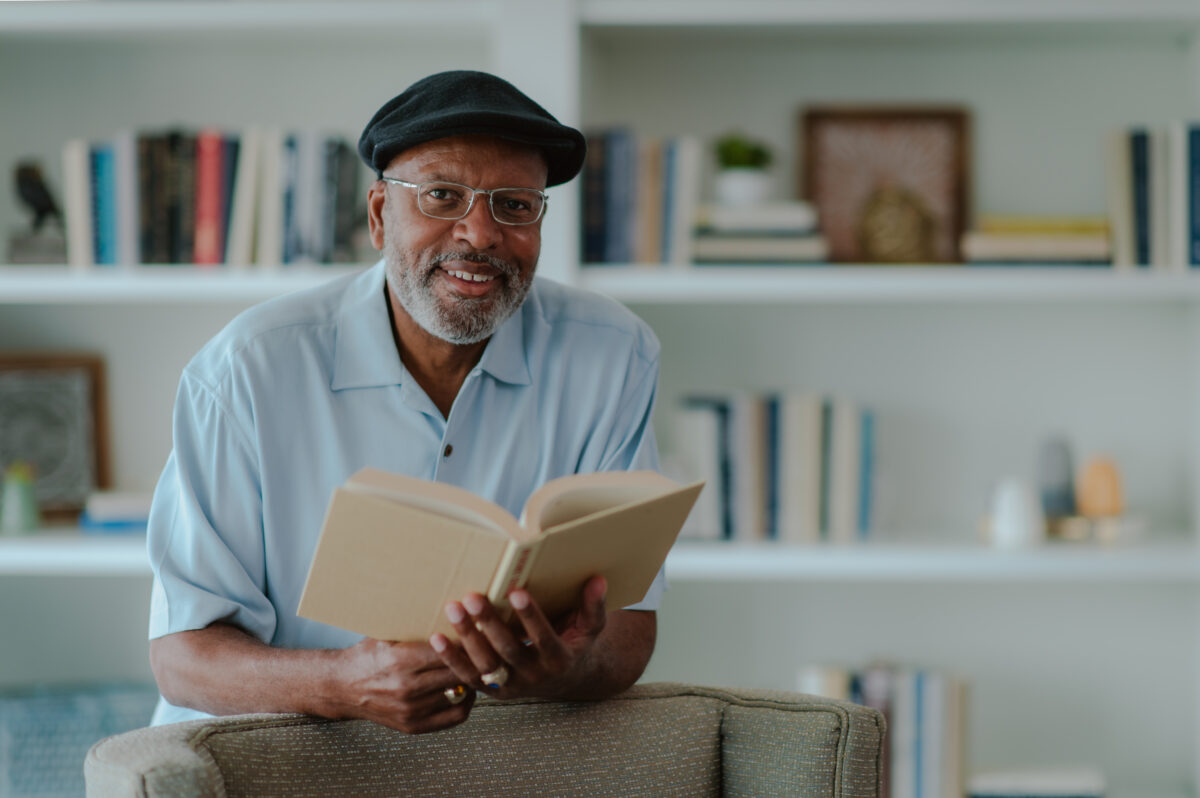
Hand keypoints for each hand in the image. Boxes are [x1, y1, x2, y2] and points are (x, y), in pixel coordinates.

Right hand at [334, 637, 474, 733]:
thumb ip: (415, 625)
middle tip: (485, 647)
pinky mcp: (413, 726)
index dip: (466, 640)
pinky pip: (454, 716)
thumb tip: (450, 608)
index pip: (447, 650)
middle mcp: (406, 688)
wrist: (341, 688)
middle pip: (456, 672)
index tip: (479, 630)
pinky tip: (466, 688)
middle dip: (473, 659)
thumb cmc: (367, 656)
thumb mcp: (386, 634)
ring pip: (458, 693)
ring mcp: (411, 710)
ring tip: (478, 665)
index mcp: (400, 661)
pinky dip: (465, 702)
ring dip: (470, 679)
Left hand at [430, 575, 608, 699]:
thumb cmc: (575, 644)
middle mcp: (534, 676)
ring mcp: (510, 685)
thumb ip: (593, 606)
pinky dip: (451, 658)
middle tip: (473, 597)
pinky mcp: (491, 690)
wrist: (565, 680)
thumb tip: (598, 581)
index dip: (531, 616)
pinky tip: (436, 637)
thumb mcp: (591, 628)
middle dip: (490, 624)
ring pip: (485, 664)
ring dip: (467, 637)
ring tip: (453, 608)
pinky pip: (468, 676)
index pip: (544, 638)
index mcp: (559, 660)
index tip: (517, 592)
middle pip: (509, 650)